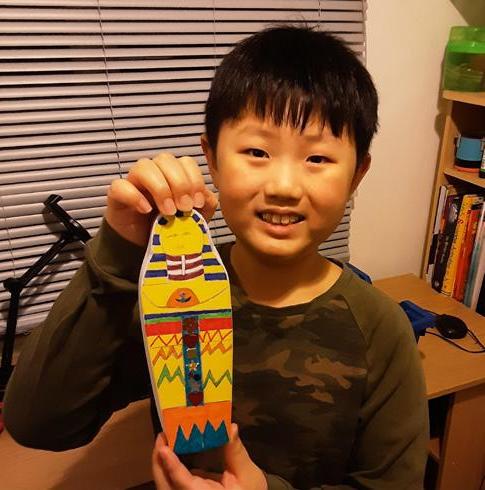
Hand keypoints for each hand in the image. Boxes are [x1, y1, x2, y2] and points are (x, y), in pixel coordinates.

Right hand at [105, 152, 217, 245]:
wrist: (144, 247)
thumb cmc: (169, 228)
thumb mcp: (194, 218)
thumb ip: (205, 205)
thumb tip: (207, 196)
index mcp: (173, 174)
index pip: (185, 162)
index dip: (194, 179)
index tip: (198, 203)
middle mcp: (154, 172)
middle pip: (166, 160)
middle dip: (180, 184)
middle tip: (185, 208)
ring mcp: (134, 181)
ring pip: (144, 166)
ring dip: (160, 188)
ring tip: (168, 212)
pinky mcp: (116, 195)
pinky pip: (120, 185)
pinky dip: (135, 196)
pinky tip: (146, 210)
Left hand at [152, 424, 267, 489]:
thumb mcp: (248, 476)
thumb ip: (236, 453)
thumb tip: (231, 427)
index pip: (183, 483)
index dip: (172, 466)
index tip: (163, 449)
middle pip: (165, 486)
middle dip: (158, 461)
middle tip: (162, 436)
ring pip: (165, 485)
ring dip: (161, 464)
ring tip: (164, 440)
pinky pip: (171, 484)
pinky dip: (167, 468)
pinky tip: (171, 450)